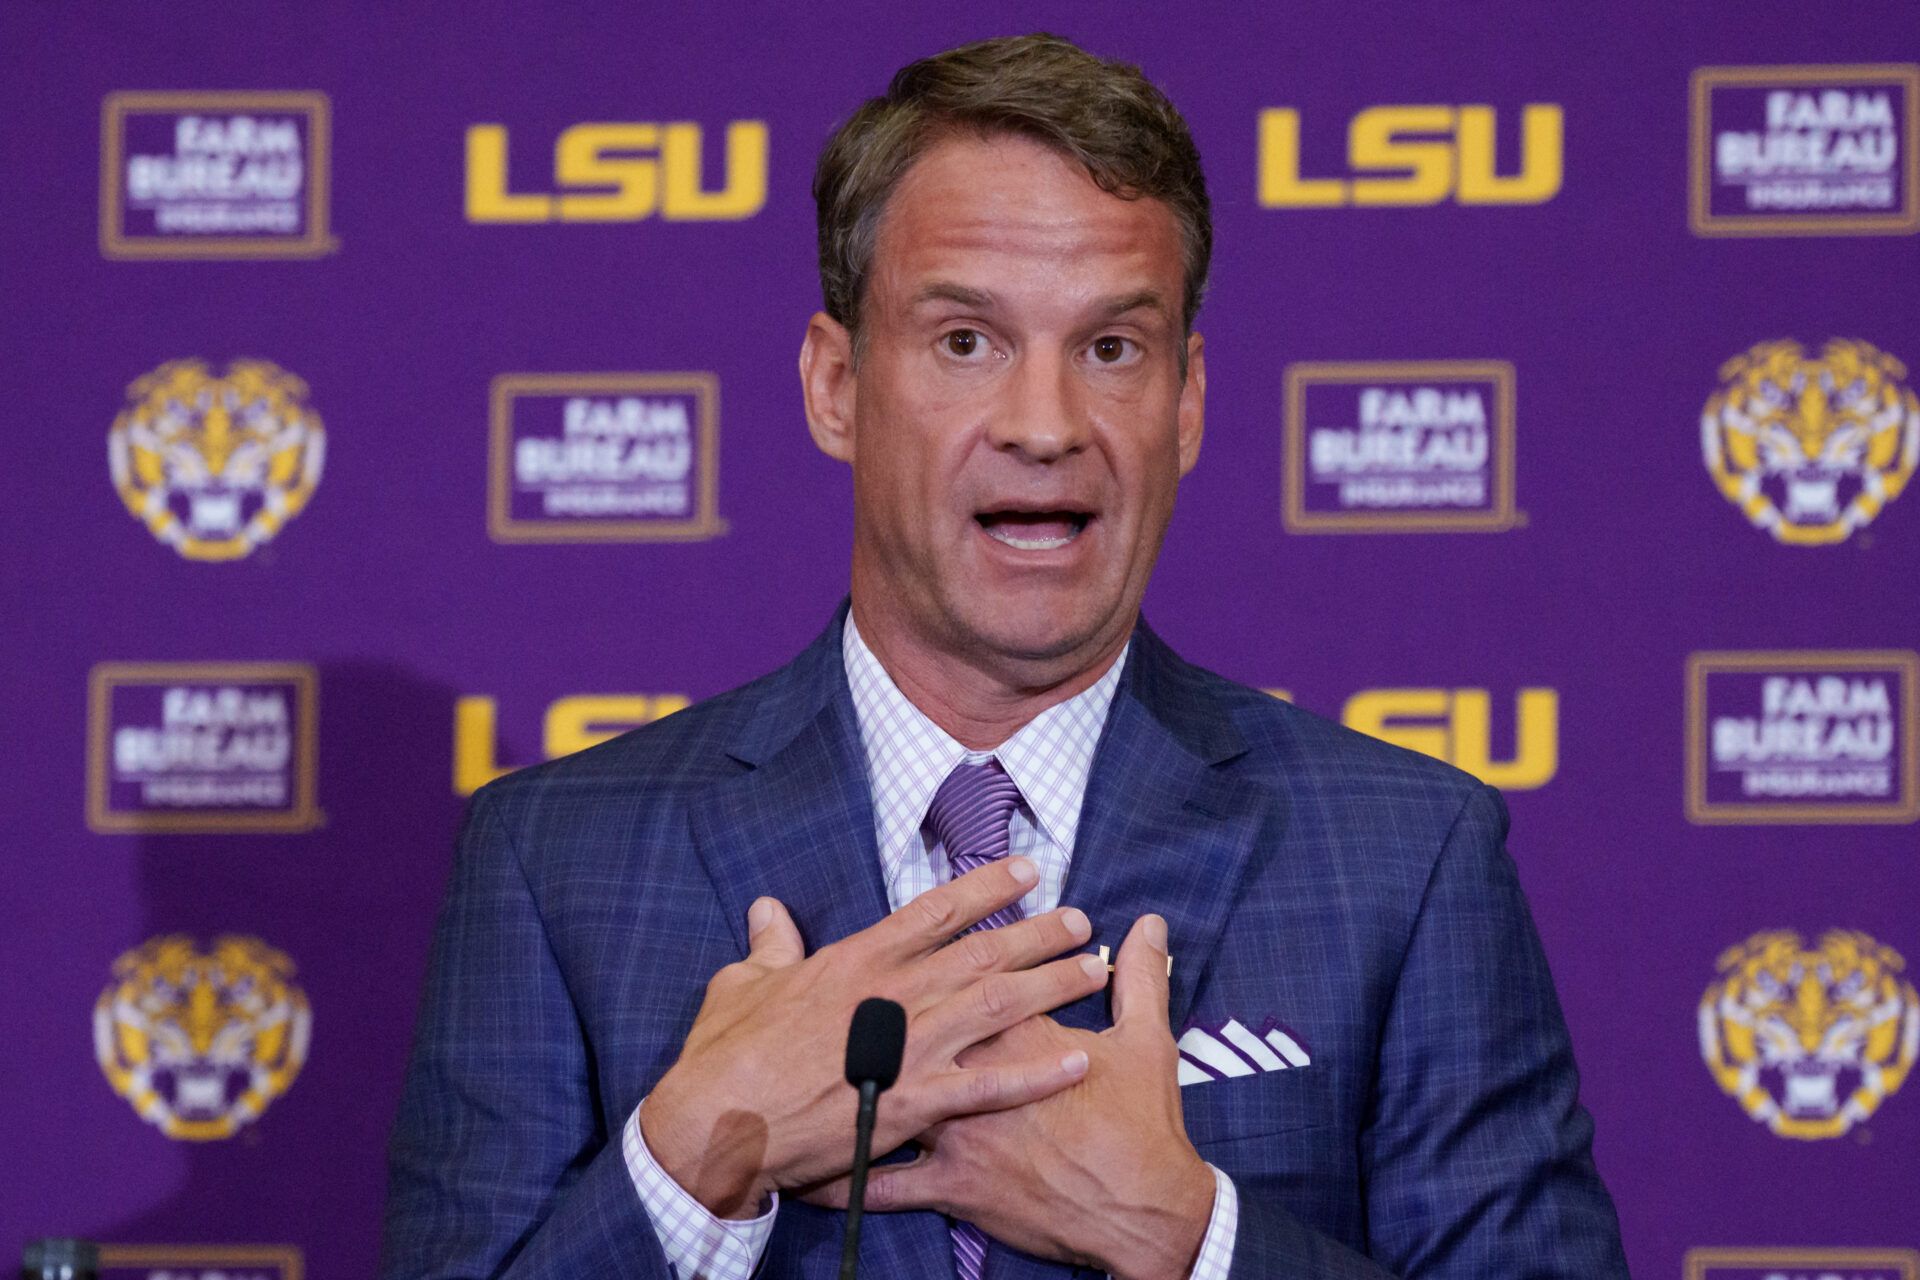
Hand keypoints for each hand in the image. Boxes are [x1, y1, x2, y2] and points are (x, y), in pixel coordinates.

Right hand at [641, 857, 1107, 1217]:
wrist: (716, 1122)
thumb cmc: (724, 1055)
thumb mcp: (741, 984)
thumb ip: (769, 946)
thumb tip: (769, 911)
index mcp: (856, 959)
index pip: (936, 910)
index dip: (987, 886)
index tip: (1027, 870)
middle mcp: (893, 993)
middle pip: (983, 952)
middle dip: (1039, 933)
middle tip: (1081, 920)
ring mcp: (908, 1046)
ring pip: (999, 1006)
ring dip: (1052, 986)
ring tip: (1095, 971)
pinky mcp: (913, 1101)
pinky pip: (990, 1084)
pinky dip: (1037, 1072)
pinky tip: (1076, 1060)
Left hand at [803, 914, 1213, 1279]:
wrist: (1140, 1210)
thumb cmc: (1143, 1127)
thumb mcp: (1148, 1041)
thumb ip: (1142, 977)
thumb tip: (1151, 926)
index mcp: (1012, 1033)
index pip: (968, 979)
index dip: (944, 959)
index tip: (923, 946)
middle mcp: (971, 1074)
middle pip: (912, 1032)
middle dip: (878, 1014)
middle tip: (852, 992)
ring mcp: (954, 1131)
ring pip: (885, 1096)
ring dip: (842, 1083)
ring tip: (800, 1066)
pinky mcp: (950, 1185)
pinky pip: (883, 1182)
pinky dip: (842, 1178)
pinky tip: (805, 1173)